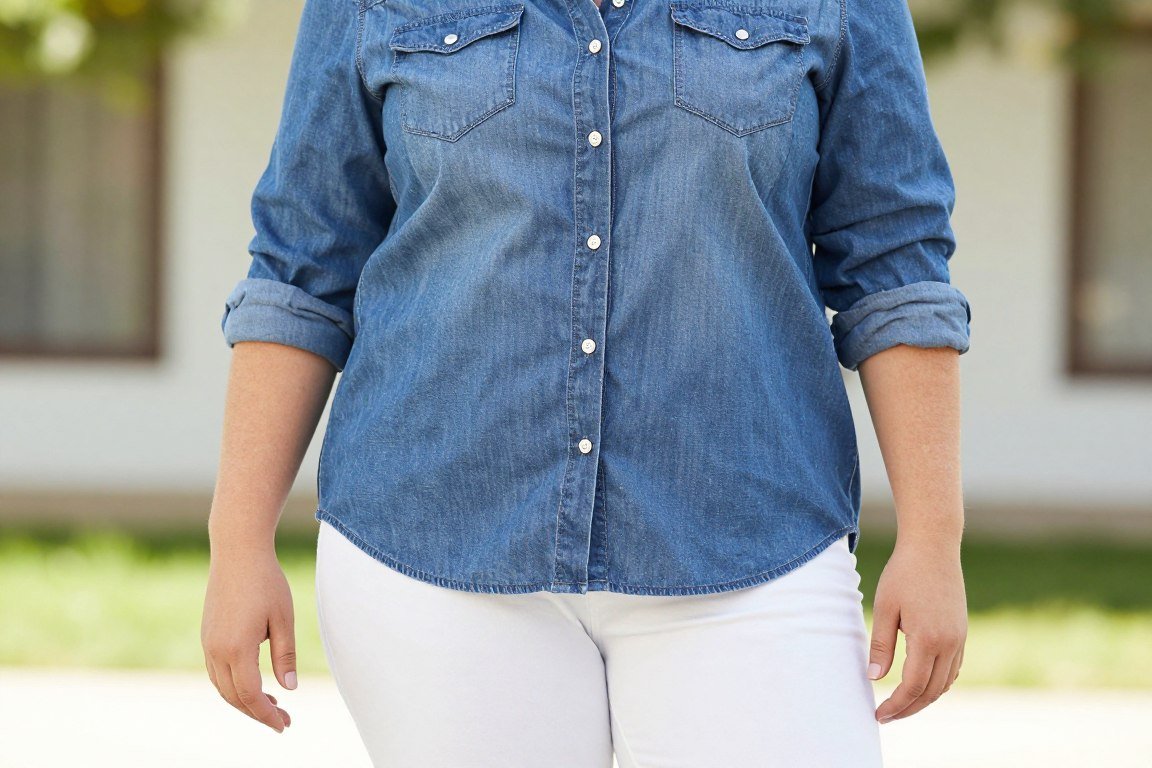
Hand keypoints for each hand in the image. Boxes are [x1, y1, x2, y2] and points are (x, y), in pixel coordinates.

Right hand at [201, 547, 296, 731]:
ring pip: (222, 687)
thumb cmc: (266, 582)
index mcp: (237, 648)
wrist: (237, 552)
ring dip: (244, 702)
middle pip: (233, 697)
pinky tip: (253, 685)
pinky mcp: (207, 636)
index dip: (267, 714)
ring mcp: (208, 643)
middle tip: (283, 721)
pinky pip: (216, 673)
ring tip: (272, 706)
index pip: (250, 695)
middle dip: (258, 713)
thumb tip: (289, 689)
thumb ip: (285, 657)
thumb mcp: (284, 619)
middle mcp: (216, 650)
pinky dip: (233, 686)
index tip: (284, 725)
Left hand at [867, 534, 966, 723]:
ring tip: (901, 705)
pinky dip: (937, 683)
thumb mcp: (884, 608)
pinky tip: (921, 684)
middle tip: (886, 717)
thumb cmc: (904, 573)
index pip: (912, 687)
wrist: (933, 546)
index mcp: (928, 639)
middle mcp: (949, 644)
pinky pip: (953, 669)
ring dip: (924, 699)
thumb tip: (874, 678)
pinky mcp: (962, 632)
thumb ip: (880, 645)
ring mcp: (959, 639)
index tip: (878, 715)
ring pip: (944, 683)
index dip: (895, 705)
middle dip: (908, 709)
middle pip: (930, 692)